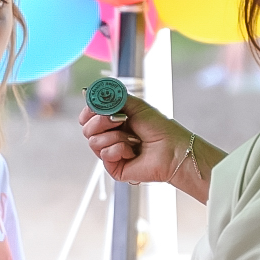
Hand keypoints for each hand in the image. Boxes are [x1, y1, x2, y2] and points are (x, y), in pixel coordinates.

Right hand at [80, 96, 198, 186]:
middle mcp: (110, 138)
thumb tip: (91, 92)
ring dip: (115, 136)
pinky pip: (104, 155)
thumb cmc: (159, 129)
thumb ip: (113, 98)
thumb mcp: (135, 105)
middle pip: (87, 129)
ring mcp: (111, 153)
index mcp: (113, 122)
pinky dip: (119, 149)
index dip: (89, 111)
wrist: (173, 148)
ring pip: (93, 142)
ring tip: (132, 139)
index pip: (88, 117)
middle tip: (120, 120)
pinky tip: (133, 151)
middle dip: (101, 122)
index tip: (98, 107)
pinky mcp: (114, 168)